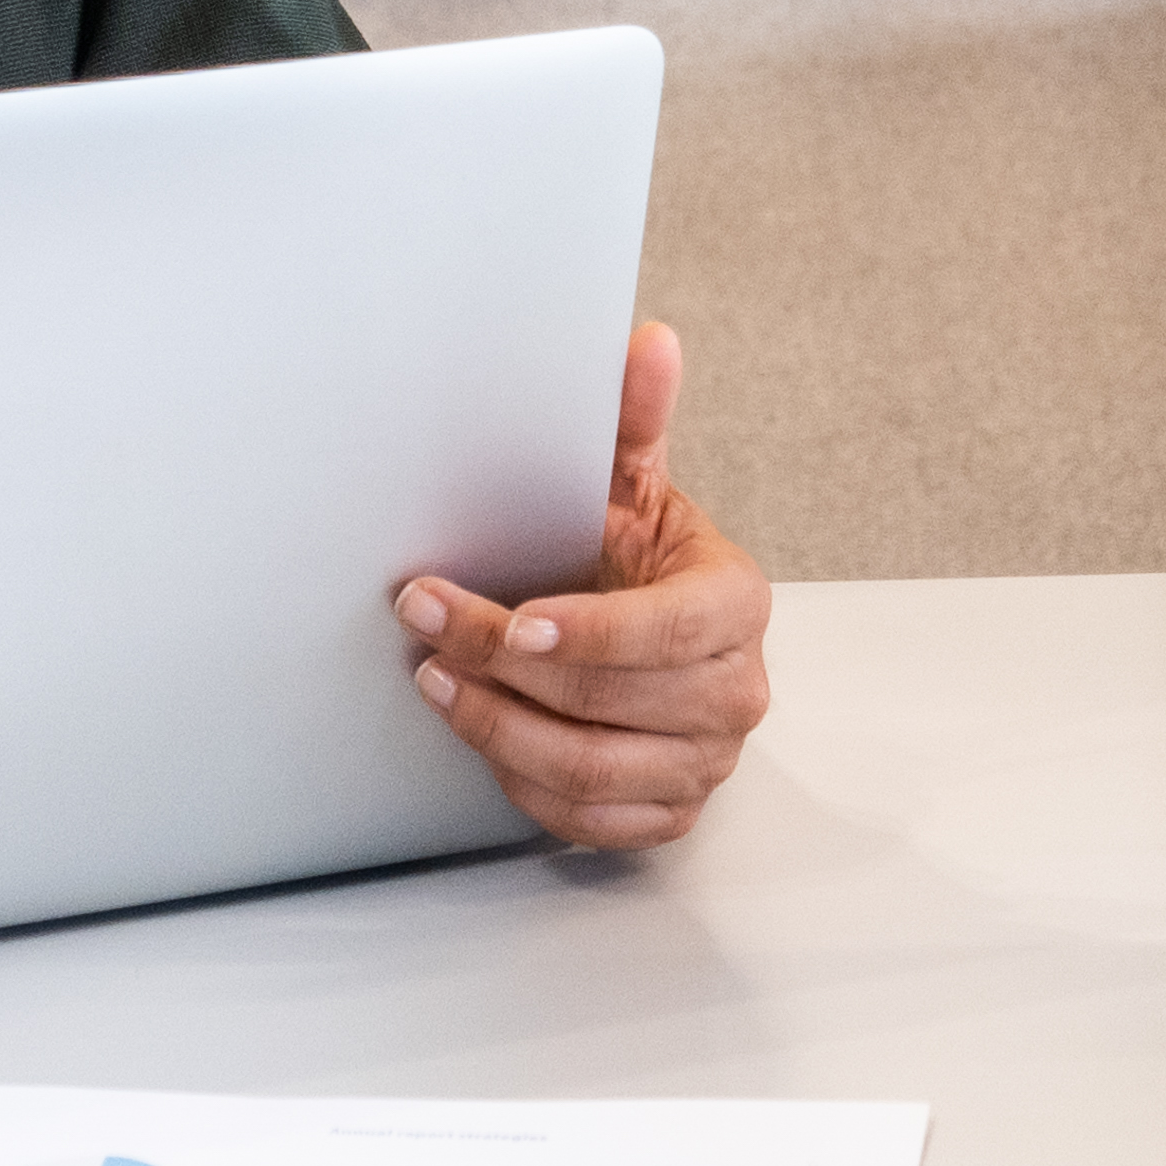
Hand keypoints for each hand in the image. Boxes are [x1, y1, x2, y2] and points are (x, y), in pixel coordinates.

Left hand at [394, 321, 769, 850]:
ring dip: (499, 727)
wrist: (657, 638)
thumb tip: (648, 342)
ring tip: (435, 678)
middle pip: (614, 704)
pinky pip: (591, 822)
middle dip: (506, 667)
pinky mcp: (670, 812)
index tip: (510, 619)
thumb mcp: (633, 485)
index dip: (588, 633)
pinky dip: (524, 783)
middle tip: (429, 624)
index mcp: (736, 604)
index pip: (669, 633)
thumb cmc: (638, 559)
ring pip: (593, 770)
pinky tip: (480, 733)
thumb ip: (634, 419)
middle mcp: (737, 692)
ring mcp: (706, 762)